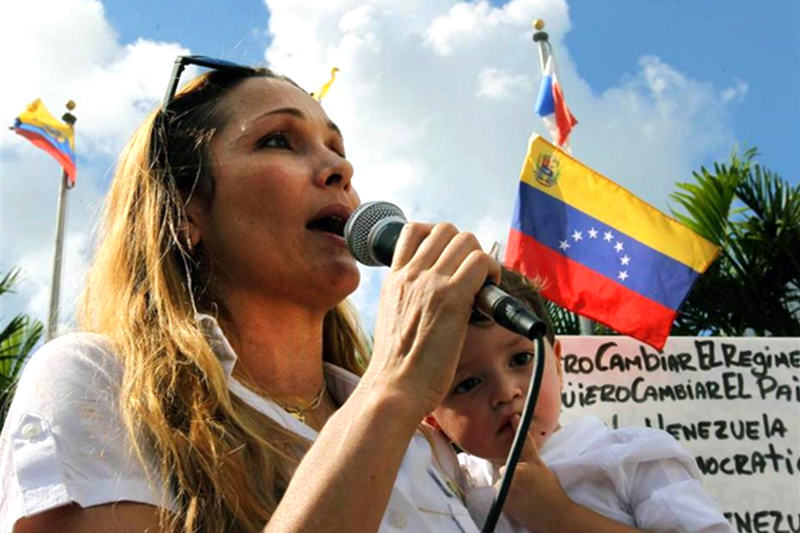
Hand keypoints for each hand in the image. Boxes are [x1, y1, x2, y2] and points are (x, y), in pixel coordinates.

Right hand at [361, 222, 499, 418]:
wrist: (394, 388)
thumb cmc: (397, 366)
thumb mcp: (393, 319)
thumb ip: (409, 299)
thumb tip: (435, 297)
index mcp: (394, 279)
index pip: (413, 230)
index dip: (438, 238)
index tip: (449, 260)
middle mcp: (410, 274)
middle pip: (445, 230)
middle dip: (464, 247)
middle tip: (471, 274)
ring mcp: (429, 283)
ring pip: (466, 240)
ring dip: (480, 258)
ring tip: (483, 284)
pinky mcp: (451, 298)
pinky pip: (480, 262)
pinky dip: (492, 272)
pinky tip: (488, 295)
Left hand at [495, 415, 572, 532]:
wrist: (555, 515)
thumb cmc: (549, 488)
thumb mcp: (540, 465)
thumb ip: (528, 447)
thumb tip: (517, 422)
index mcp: (526, 465)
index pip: (519, 446)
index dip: (517, 429)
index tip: (515, 417)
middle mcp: (515, 476)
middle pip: (504, 468)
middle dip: (511, 473)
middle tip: (527, 483)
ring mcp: (508, 490)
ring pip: (501, 481)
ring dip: (508, 485)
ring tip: (523, 493)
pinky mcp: (504, 502)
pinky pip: (499, 494)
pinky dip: (505, 496)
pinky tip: (518, 500)